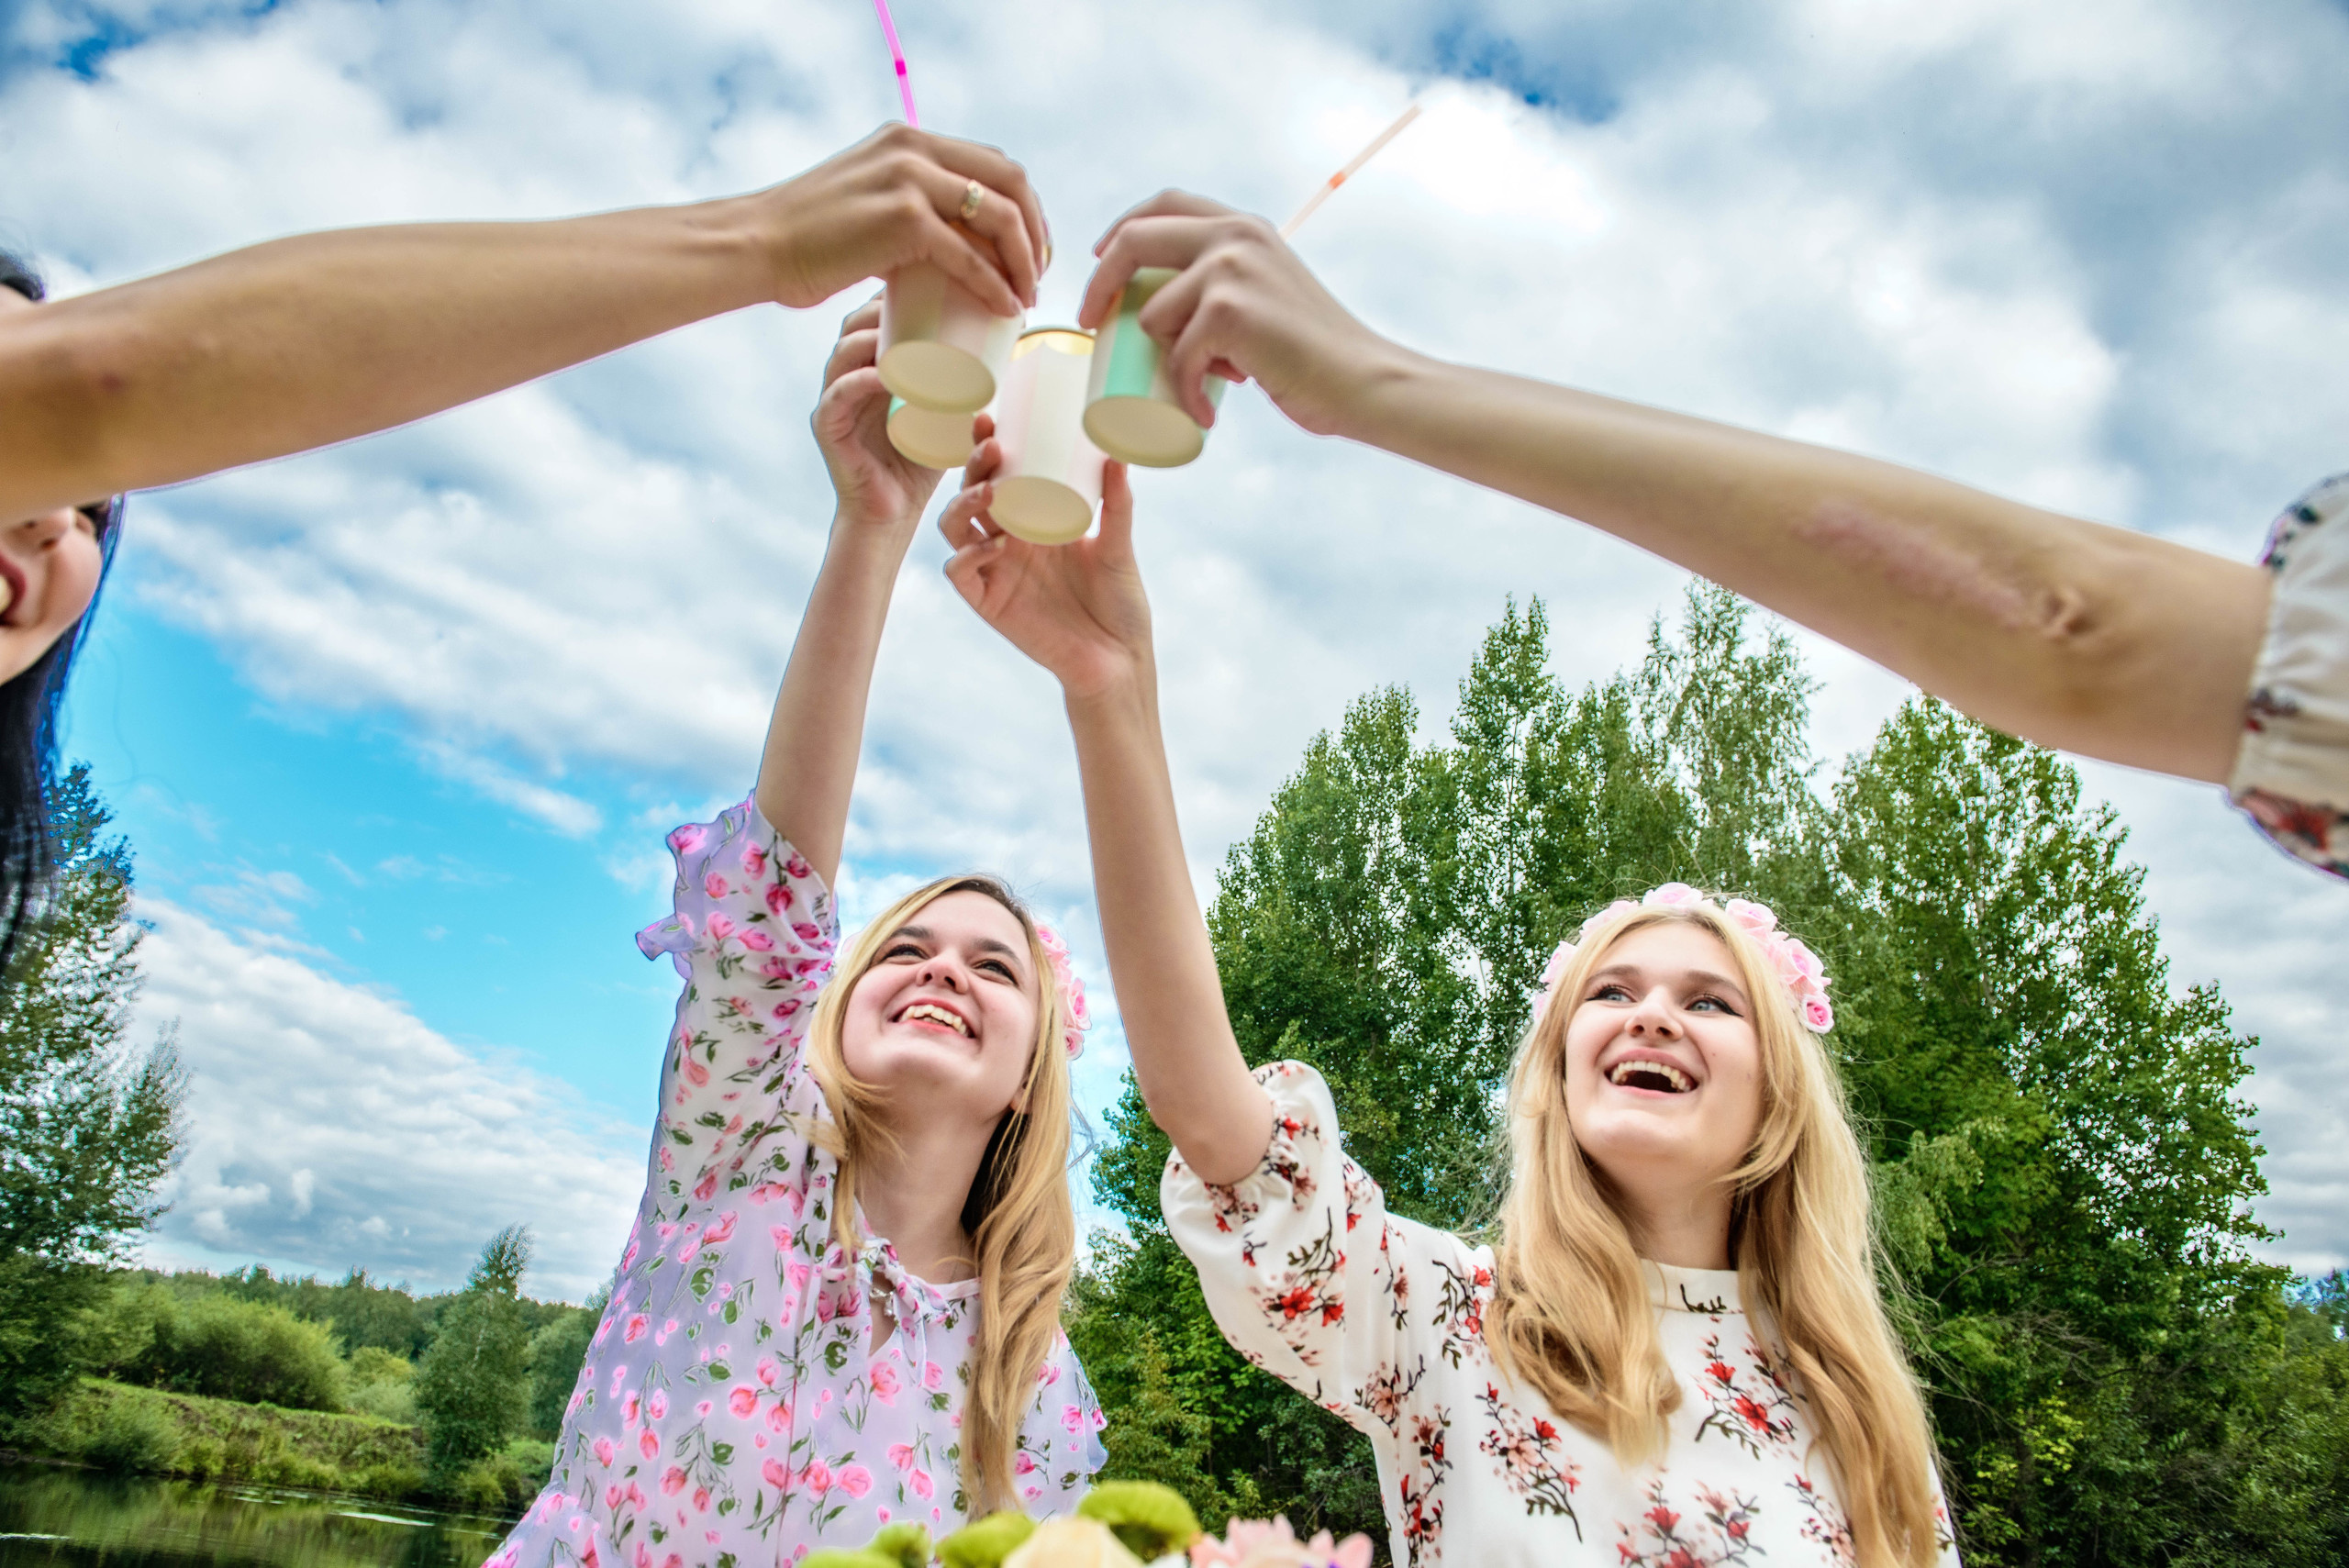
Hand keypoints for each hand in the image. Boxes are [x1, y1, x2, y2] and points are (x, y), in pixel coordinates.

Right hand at [760, 125, 1049, 315]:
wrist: (760, 244)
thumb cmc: (807, 234)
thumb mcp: (867, 195)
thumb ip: (906, 201)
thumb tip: (945, 237)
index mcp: (910, 138)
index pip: (995, 161)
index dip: (1026, 206)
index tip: (1031, 247)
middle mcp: (915, 148)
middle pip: (1011, 182)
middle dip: (1036, 231)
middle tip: (1037, 274)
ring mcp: (909, 180)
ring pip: (999, 216)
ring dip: (1025, 260)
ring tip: (1026, 295)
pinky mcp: (902, 221)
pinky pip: (969, 257)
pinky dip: (995, 285)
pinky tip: (1005, 307)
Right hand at [811, 296, 963, 534]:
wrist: (895, 515)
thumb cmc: (922, 461)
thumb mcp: (946, 411)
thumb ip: (963, 377)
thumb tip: (1009, 337)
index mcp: (870, 368)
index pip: (874, 319)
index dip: (893, 295)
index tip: (927, 281)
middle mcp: (845, 378)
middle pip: (852, 327)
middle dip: (879, 307)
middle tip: (914, 301)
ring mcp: (832, 401)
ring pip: (841, 356)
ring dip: (870, 340)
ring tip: (901, 333)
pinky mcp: (828, 429)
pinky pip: (837, 397)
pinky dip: (859, 382)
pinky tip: (882, 375)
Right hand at [938, 444, 1151, 700]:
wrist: (1119, 660)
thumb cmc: (1120, 603)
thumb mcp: (1120, 547)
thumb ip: (1117, 504)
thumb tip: (1118, 454)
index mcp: (1033, 519)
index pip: (999, 475)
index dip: (985, 447)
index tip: (991, 418)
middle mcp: (1007, 540)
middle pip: (970, 493)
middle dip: (972, 467)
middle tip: (992, 447)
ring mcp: (994, 570)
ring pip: (954, 528)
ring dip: (962, 505)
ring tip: (989, 493)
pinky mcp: (988, 603)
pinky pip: (960, 573)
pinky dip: (967, 556)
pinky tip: (993, 546)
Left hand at [1078, 190, 1392, 434]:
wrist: (1361, 380)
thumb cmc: (1315, 353)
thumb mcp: (1270, 291)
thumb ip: (1232, 282)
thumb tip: (1168, 309)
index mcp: (1243, 225)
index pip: (1164, 203)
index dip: (1121, 228)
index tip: (1100, 258)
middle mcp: (1235, 235)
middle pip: (1134, 241)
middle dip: (1099, 282)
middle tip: (1091, 322)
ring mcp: (1230, 270)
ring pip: (1153, 315)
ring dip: (1167, 358)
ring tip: (1207, 384)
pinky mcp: (1228, 312)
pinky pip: (1178, 359)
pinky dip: (1185, 395)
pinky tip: (1204, 414)